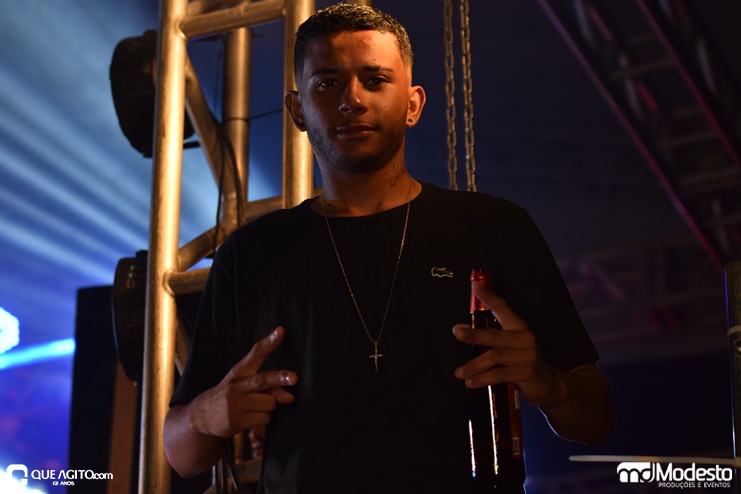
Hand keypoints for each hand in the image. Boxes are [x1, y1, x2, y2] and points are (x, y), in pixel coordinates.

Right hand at [189, 326, 297, 438]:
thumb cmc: (232, 395)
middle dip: (280, 378)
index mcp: (240, 371)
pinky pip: (264, 419)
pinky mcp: (236, 421)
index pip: (255, 354)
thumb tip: (290, 397)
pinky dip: (265, 419)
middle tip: (295, 378)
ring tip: (258, 407)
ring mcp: (235, 404)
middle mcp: (236, 386)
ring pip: (269, 403)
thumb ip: (269, 386)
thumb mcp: (245, 384)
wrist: (202, 415)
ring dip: (271, 407)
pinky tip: (253, 418)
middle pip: (263, 380)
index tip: (281, 331)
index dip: (269, 343)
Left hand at [452, 282, 561, 407]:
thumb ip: (489, 338)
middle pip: (495, 335)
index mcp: (519, 328)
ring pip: (494, 357)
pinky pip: (500, 375)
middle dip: (474, 334)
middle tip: (456, 333)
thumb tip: (461, 330)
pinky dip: (483, 378)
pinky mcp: (526, 373)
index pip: (503, 308)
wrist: (549, 384)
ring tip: (459, 373)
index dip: (488, 297)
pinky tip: (472, 382)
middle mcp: (524, 339)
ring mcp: (527, 356)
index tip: (475, 286)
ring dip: (474, 365)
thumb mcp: (510, 346)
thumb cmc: (523, 362)